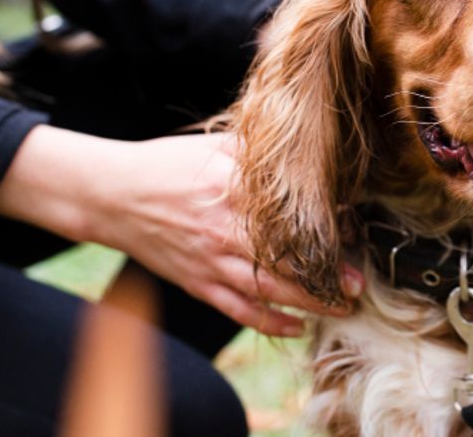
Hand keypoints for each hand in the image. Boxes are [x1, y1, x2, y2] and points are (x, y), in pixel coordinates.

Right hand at [0, 127, 364, 336]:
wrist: (112, 195)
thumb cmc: (166, 165)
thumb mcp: (214, 147)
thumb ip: (258, 155)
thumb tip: (306, 156)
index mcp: (233, 191)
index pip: (290, 216)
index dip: (327, 230)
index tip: (355, 236)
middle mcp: (226, 230)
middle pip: (289, 261)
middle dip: (328, 277)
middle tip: (359, 285)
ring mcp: (211, 261)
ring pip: (270, 291)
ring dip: (310, 303)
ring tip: (342, 308)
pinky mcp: (198, 283)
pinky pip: (239, 310)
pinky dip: (270, 322)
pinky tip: (296, 325)